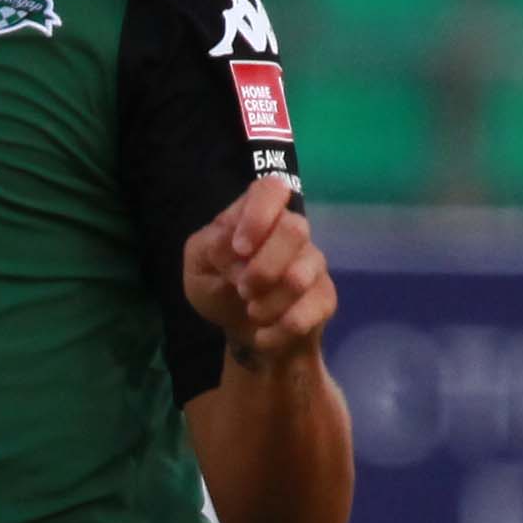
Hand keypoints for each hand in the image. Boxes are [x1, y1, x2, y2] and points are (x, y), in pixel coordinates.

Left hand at [180, 175, 331, 369]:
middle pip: (295, 229)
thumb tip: (236, 248)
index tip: (240, 248)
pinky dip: (275, 332)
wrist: (244, 334)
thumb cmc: (218, 288)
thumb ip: (210, 247)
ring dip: (266, 304)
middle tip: (242, 288)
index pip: (271, 189)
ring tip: (252, 312)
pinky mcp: (324, 297)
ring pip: (299, 277)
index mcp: (256, 214)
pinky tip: (263, 334)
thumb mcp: (198, 266)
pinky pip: (305, 315)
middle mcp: (291, 231)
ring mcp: (312, 263)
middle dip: (262, 268)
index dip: (259, 215)